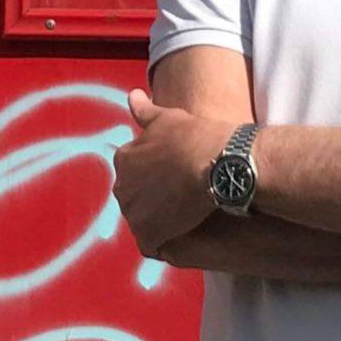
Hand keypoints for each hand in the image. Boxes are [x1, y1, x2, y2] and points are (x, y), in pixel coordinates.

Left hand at [112, 90, 235, 259]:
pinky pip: (151, 245)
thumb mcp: (167, 117)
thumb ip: (145, 110)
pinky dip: (162, 242)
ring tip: (184, 217)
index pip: (132, 173)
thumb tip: (133, 95)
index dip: (152, 176)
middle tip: (179, 197)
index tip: (171, 176)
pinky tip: (180, 235)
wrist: (217, 165)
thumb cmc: (194, 137)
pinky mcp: (150, 235)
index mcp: (124, 160)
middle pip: (134, 198)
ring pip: (142, 221)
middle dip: (151, 199)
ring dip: (157, 221)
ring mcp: (134, 214)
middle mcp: (122, 187)